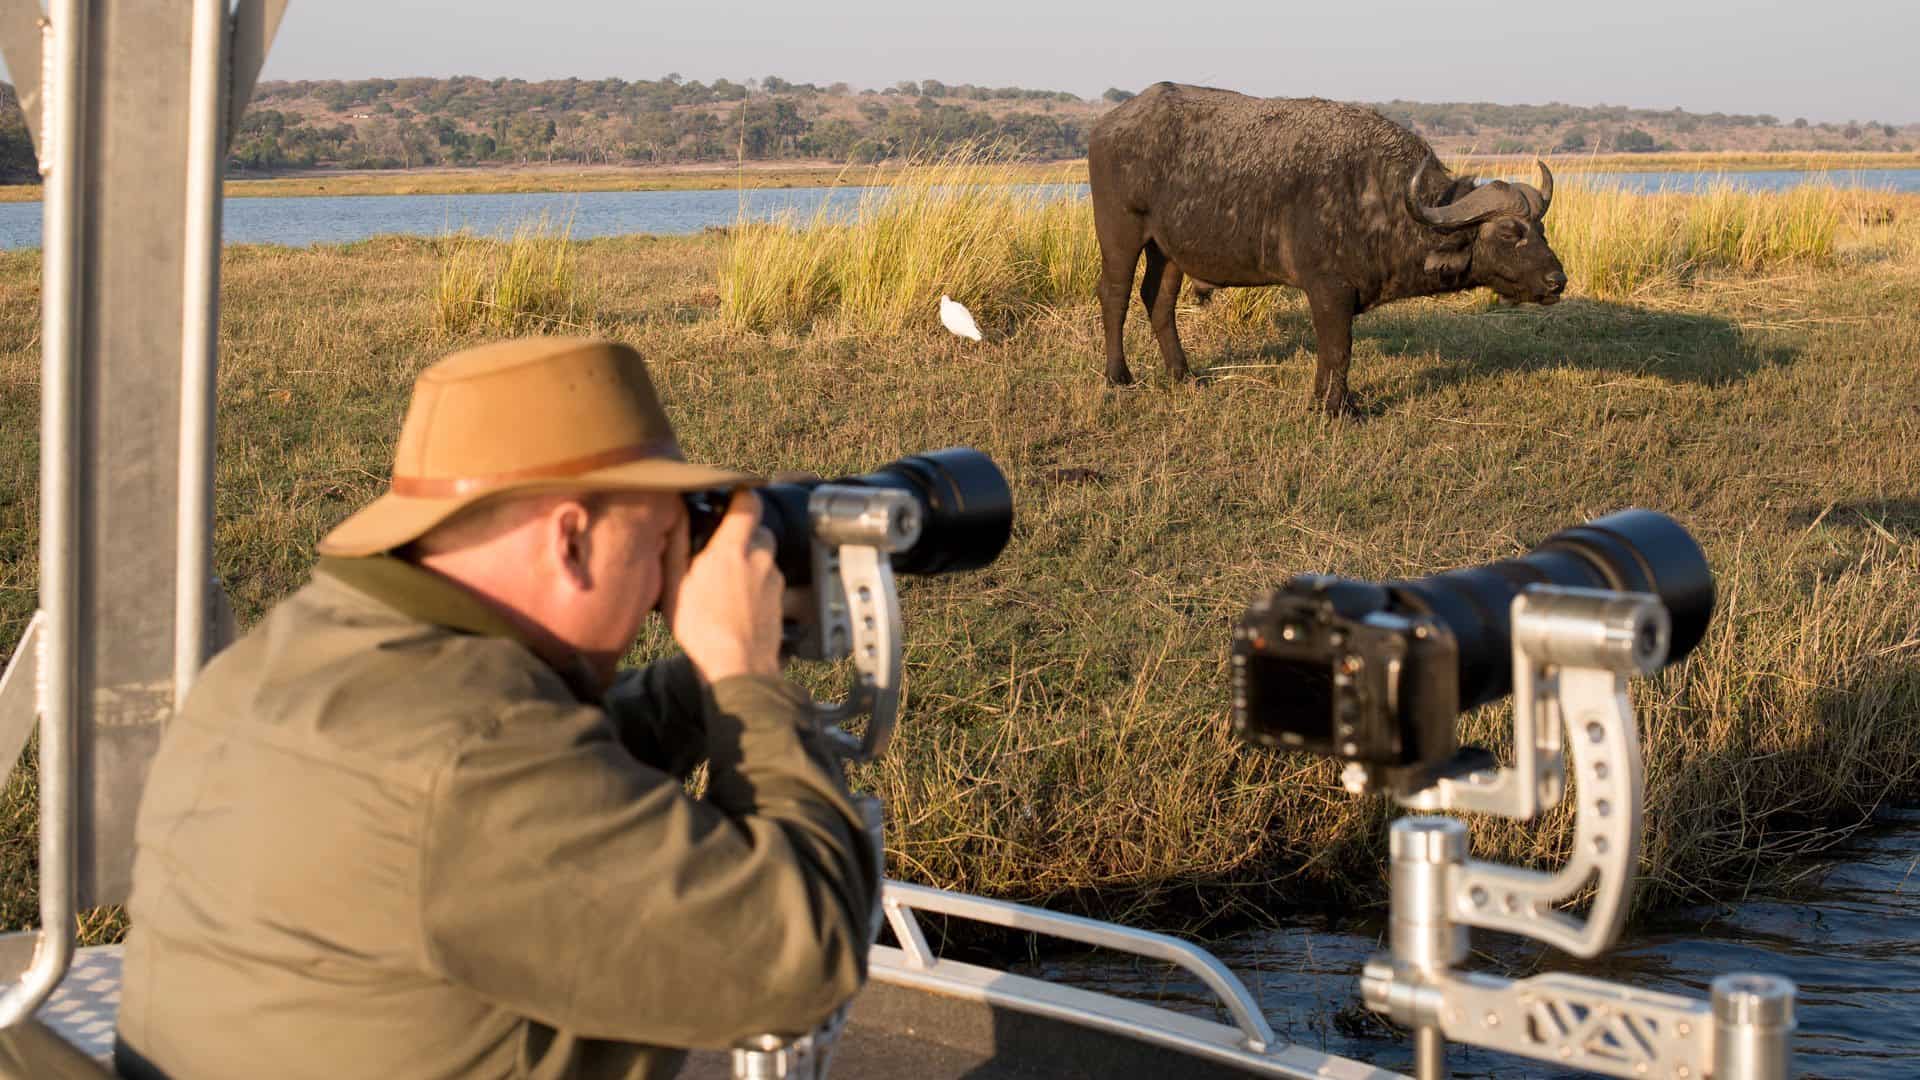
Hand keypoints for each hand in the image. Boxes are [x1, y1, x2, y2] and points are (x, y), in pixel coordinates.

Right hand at [662, 489, 782, 681]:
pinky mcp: (783, 601)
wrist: (738, 667)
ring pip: (766, 557)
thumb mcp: (674, 585)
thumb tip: (679, 514)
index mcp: (732, 549)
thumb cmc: (701, 629)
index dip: (741, 494)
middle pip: (759, 530)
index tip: (733, 495)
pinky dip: (758, 584)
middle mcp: (760, 559)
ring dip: (751, 561)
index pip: (748, 503)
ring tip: (727, 583)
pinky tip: (740, 603)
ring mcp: (775, 581)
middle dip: (743, 535)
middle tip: (721, 551)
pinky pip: (771, 581)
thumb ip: (677, 544)